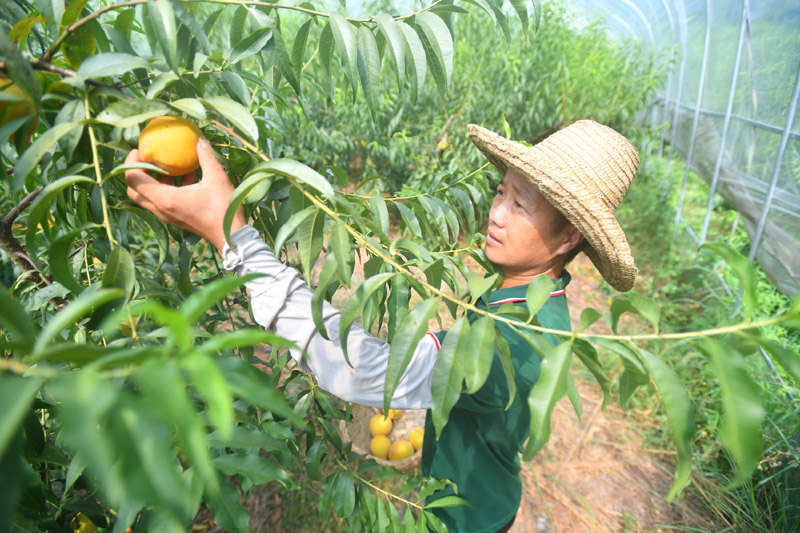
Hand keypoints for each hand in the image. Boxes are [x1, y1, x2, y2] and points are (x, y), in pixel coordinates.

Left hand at [125, 137, 245, 251]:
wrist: (230, 235)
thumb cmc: (222, 208)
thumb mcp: (217, 178)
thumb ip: (206, 157)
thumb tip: (199, 140)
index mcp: (165, 199)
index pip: (133, 179)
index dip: (131, 162)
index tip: (141, 149)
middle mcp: (160, 208)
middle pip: (134, 190)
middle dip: (137, 171)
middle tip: (149, 157)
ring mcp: (166, 215)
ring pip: (146, 196)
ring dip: (152, 179)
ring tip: (168, 164)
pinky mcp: (174, 217)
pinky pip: (160, 200)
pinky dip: (165, 187)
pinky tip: (184, 176)